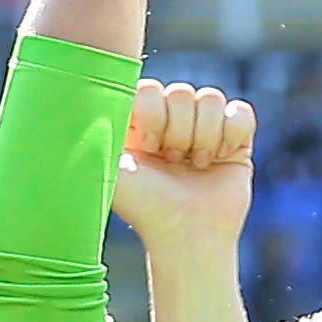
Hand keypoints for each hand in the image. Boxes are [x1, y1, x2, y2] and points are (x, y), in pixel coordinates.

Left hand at [111, 77, 260, 251]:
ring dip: (204, 136)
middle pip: (181, 92)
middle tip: (172, 162)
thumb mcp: (107, 168)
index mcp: (140, 122)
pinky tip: (220, 157)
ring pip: (211, 98)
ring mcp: (205, 128)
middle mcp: (172, 121)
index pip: (149, 87)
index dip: (153, 114)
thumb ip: (94, 131)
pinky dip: (232, 134)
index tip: (148, 147)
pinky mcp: (236, 140)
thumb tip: (80, 103)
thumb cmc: (144, 207)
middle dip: (178, 131)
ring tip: (196, 165)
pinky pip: (241, 112)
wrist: (186, 234)